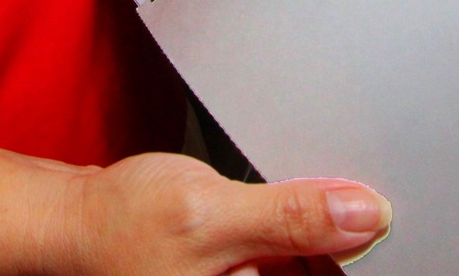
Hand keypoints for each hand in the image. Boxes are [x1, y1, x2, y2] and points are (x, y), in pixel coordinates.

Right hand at [54, 152, 390, 274]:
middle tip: (333, 190)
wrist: (77, 218)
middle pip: (332, 272)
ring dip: (319, 226)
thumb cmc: (122, 225)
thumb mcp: (211, 211)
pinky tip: (279, 203)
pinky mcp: (247, 274)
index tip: (381, 213)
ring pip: (316, 262)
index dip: (362, 252)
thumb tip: (365, 215)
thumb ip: (290, 216)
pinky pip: (291, 254)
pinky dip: (296, 225)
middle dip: (339, 235)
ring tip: (295, 196)